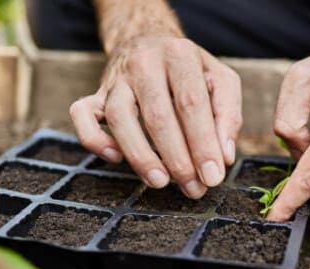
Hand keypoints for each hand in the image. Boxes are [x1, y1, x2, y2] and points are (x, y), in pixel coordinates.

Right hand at [70, 36, 241, 197]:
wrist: (148, 40)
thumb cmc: (190, 70)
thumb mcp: (220, 81)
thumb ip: (228, 115)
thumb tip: (224, 156)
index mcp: (180, 55)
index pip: (191, 103)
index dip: (203, 143)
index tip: (213, 176)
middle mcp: (145, 63)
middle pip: (157, 115)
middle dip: (177, 158)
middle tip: (193, 188)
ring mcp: (116, 79)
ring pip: (119, 117)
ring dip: (140, 156)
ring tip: (160, 182)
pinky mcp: (96, 94)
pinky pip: (81, 114)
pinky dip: (95, 140)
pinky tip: (115, 158)